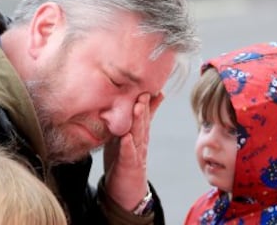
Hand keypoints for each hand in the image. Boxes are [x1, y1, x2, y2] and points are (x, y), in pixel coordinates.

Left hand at [103, 92, 163, 210]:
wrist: (125, 191)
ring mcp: (136, 154)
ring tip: (138, 107)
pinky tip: (126, 138)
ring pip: (138, 135)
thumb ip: (135, 123)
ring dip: (138, 121)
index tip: (151, 85)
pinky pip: (128, 155)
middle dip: (144, 106)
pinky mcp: (129, 167)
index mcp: (139, 134)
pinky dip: (127, 146)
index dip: (148, 101)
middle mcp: (140, 142)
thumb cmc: (125, 160)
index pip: (145, 115)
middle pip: (143, 122)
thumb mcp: (130, 138)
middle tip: (145, 91)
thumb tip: (138, 106)